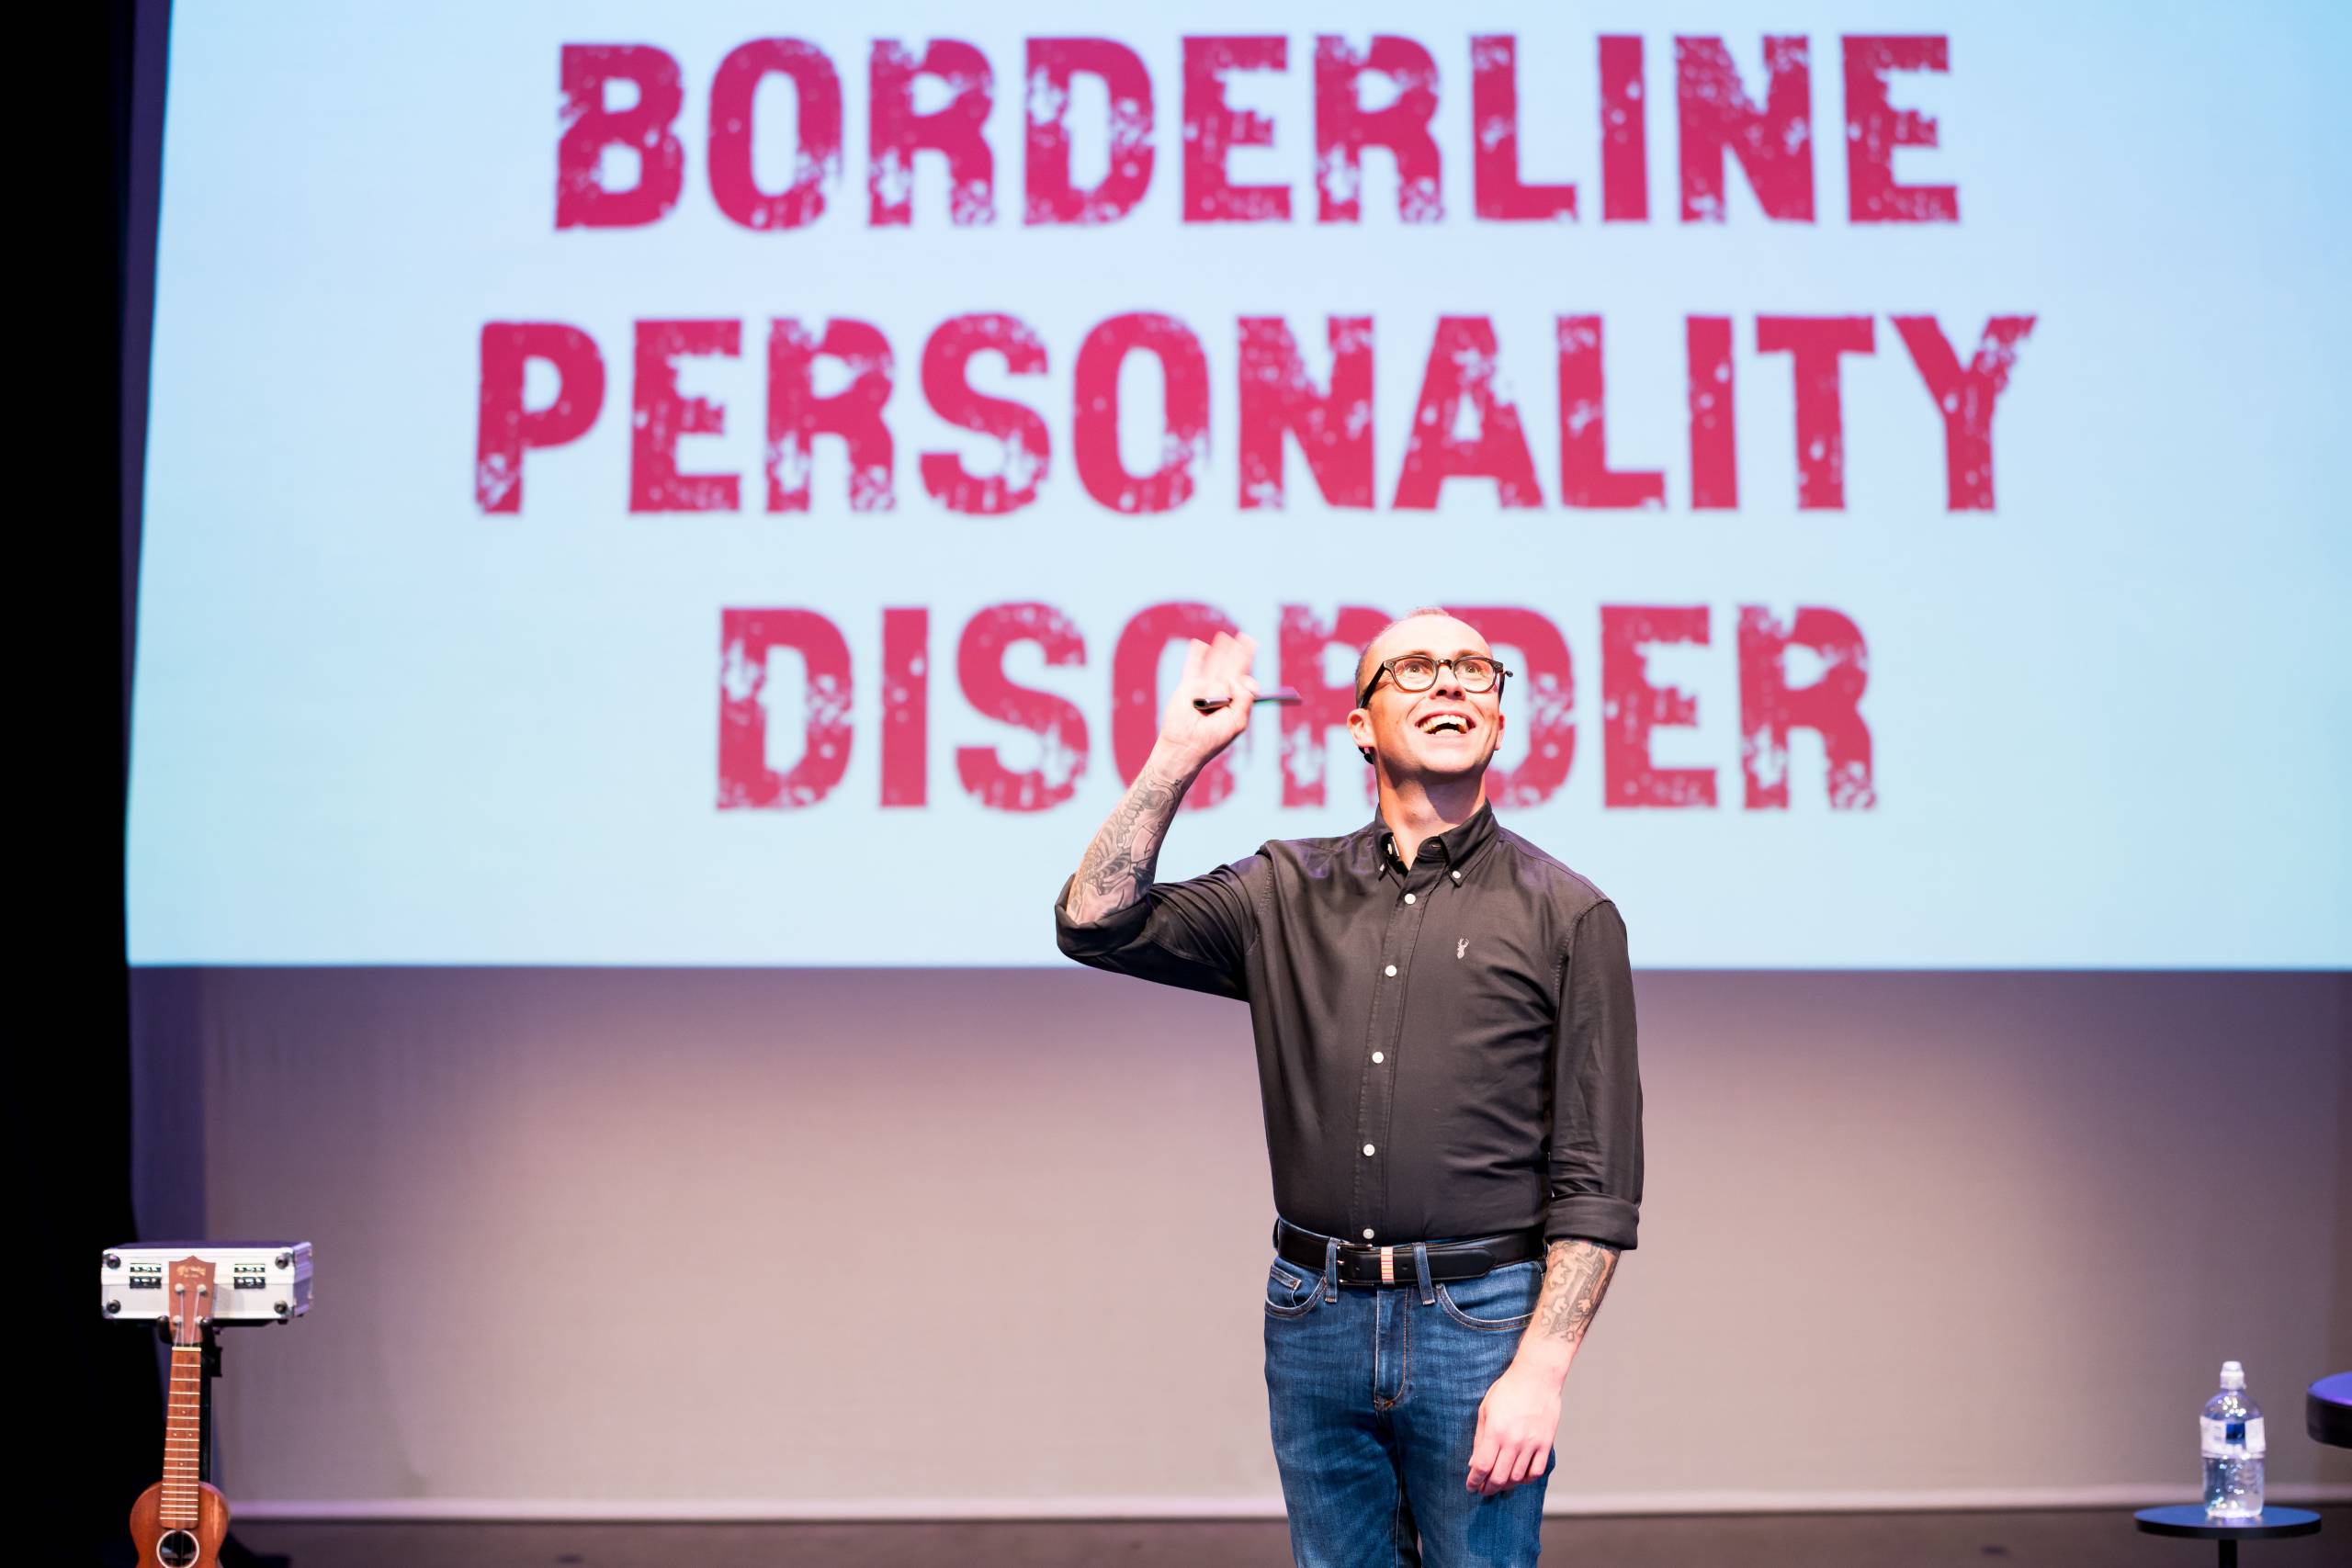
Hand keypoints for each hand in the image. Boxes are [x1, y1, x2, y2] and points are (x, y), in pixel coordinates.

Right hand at [1157, 631, 1258, 767]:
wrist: (1187, 746)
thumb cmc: (1213, 738)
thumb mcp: (1238, 720)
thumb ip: (1244, 698)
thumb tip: (1235, 677)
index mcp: (1234, 701)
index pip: (1244, 682)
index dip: (1248, 677)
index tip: (1248, 683)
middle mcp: (1220, 693)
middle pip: (1231, 667)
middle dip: (1239, 653)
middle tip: (1247, 638)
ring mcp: (1204, 688)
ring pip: (1214, 663)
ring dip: (1220, 650)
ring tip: (1225, 636)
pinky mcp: (1188, 686)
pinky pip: (1193, 667)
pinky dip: (1195, 655)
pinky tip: (1198, 644)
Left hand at [1467, 1360, 1560, 1496]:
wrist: (1537, 1377)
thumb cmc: (1507, 1390)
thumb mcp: (1485, 1410)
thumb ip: (1479, 1439)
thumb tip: (1473, 1463)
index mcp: (1495, 1432)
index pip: (1482, 1466)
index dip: (1474, 1481)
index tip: (1470, 1486)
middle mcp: (1514, 1441)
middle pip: (1499, 1477)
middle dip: (1488, 1488)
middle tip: (1483, 1490)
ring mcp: (1532, 1444)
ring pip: (1517, 1477)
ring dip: (1506, 1485)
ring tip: (1499, 1484)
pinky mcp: (1546, 1443)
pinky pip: (1536, 1471)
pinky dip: (1526, 1479)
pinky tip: (1519, 1477)